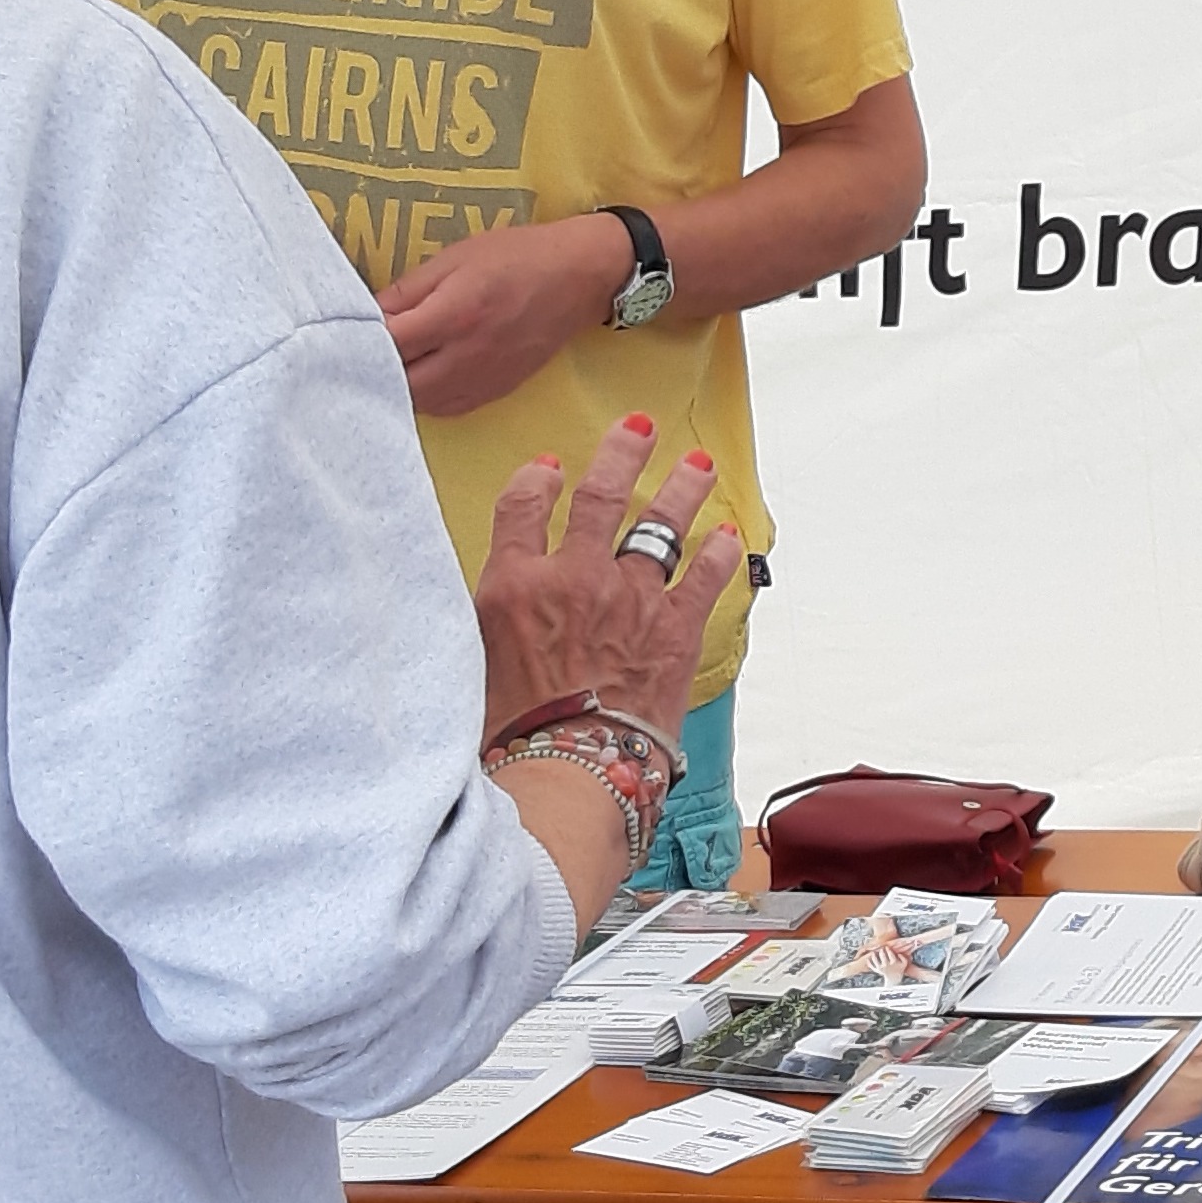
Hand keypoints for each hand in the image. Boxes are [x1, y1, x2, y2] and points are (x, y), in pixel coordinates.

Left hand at [382, 215, 638, 418]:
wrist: (580, 276)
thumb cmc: (517, 256)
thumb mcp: (455, 258)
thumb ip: (407, 290)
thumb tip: (365, 313)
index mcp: (454, 315)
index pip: (389, 344)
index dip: (358, 341)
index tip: (340, 333)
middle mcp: (467, 356)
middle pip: (399, 383)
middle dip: (374, 369)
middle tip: (358, 351)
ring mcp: (484, 380)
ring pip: (421, 403)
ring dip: (398, 387)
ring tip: (389, 363)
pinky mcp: (497, 391)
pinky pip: (447, 408)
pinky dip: (425, 398)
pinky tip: (420, 376)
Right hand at [476, 415, 735, 739]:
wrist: (572, 773)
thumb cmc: (515, 738)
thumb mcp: (472, 666)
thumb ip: (489, 625)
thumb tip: (494, 613)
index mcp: (514, 585)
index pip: (521, 507)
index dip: (536, 481)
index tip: (548, 469)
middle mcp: (574, 577)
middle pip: (599, 495)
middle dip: (621, 453)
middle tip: (638, 429)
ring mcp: (630, 598)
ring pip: (660, 525)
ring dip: (680, 489)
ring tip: (696, 464)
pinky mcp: (675, 628)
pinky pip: (704, 576)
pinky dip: (720, 552)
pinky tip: (729, 534)